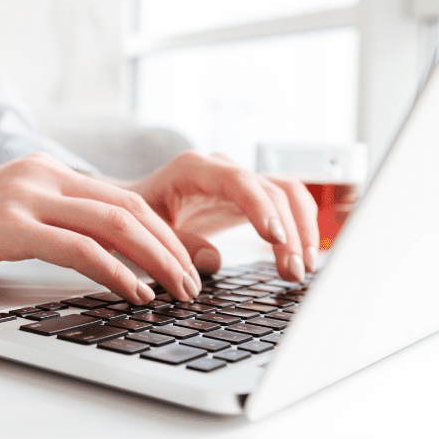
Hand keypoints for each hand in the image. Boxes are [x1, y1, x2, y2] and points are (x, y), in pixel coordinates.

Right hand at [0, 153, 202, 303]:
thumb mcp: (4, 219)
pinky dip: (116, 272)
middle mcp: (41, 175)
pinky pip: (79, 247)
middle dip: (172, 248)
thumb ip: (47, 224)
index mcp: (44, 171)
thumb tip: (95, 257)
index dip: (163, 233)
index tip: (184, 266)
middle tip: (195, 284)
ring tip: (178, 293)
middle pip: (130, 206)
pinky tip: (134, 295)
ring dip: (157, 261)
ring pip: (115, 223)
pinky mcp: (8, 225)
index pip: (122, 198)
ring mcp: (24, 196)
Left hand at [125, 151, 319, 282]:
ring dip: (302, 230)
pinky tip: (300, 258)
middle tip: (292, 271)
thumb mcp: (148, 230)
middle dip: (288, 231)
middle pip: (271, 190)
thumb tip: (214, 261)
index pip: (238, 181)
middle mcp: (222, 168)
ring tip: (301, 269)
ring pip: (287, 195)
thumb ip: (178, 243)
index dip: (260, 208)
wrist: (136, 206)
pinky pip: (285, 206)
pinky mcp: (250, 197)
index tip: (274, 238)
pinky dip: (299, 229)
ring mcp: (239, 180)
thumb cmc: (139, 216)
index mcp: (192, 169)